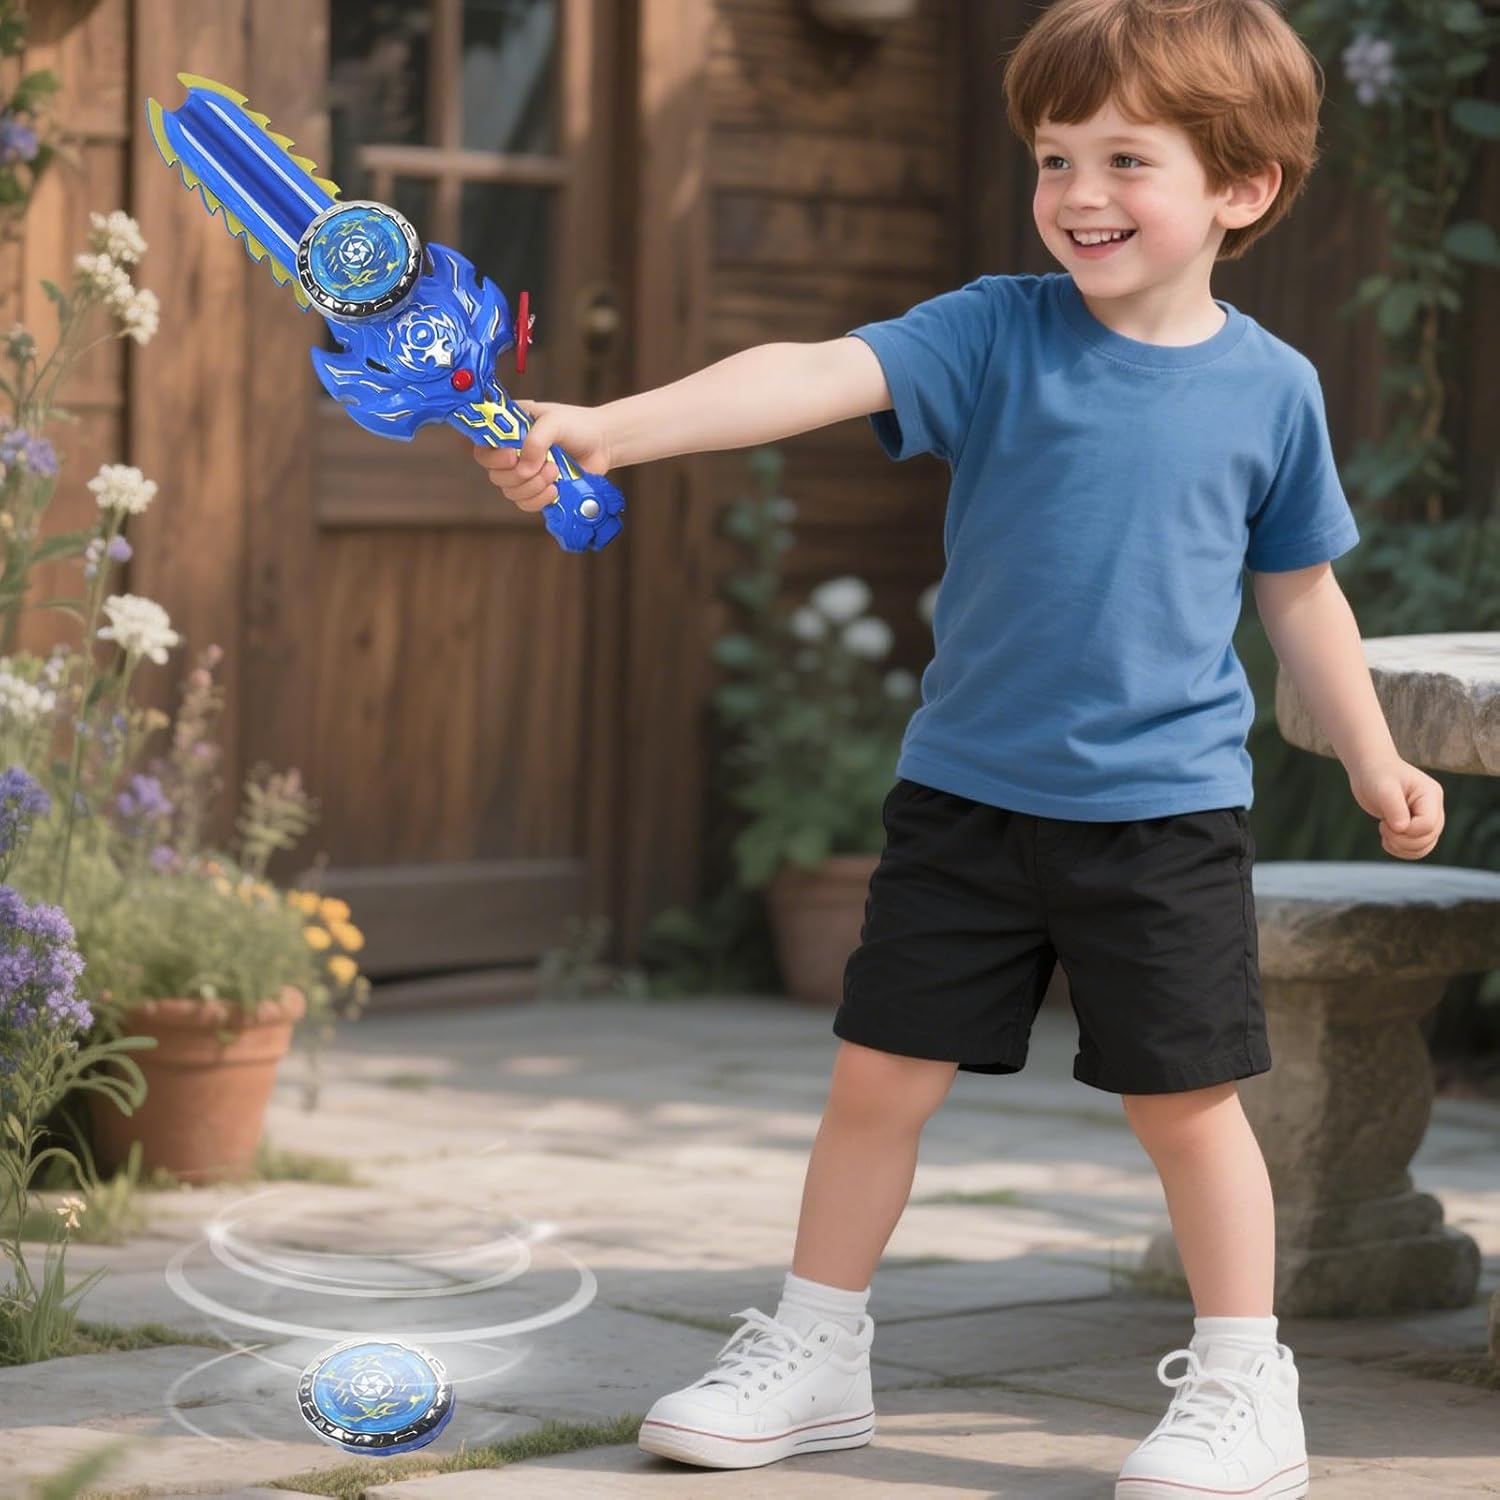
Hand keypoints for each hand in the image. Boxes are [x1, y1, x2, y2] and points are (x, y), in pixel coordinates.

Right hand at [470, 400, 612, 510]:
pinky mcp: (539, 491)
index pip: (483, 448)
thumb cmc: (577, 425)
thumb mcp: (554, 422)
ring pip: (510, 492)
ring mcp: (526, 474)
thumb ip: (535, 441)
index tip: (513, 456)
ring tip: (555, 472)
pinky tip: (555, 489)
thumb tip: (524, 470)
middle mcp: (513, 453)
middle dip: (519, 474)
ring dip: (532, 486)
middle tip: (546, 464)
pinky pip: (526, 504)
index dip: (492, 457)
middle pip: (495, 475)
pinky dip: (538, 500)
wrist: (603, 443)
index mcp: (509, 430)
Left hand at [1349, 757, 1444, 859]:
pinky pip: (1417, 849)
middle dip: (1402, 840)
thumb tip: (1402, 828)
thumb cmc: (1376, 774)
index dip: (1406, 830)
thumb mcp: (1383, 787)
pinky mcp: (1416, 826)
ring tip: (1385, 834)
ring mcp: (1427, 818)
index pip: (1427, 824)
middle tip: (1383, 827)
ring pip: (1425, 847)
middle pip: (1428, 838)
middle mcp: (1434, 808)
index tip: (1385, 821)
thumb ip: (1394, 807)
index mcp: (1430, 795)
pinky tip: (1387, 840)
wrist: (1370, 770)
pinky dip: (1401, 850)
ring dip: (1402, 848)